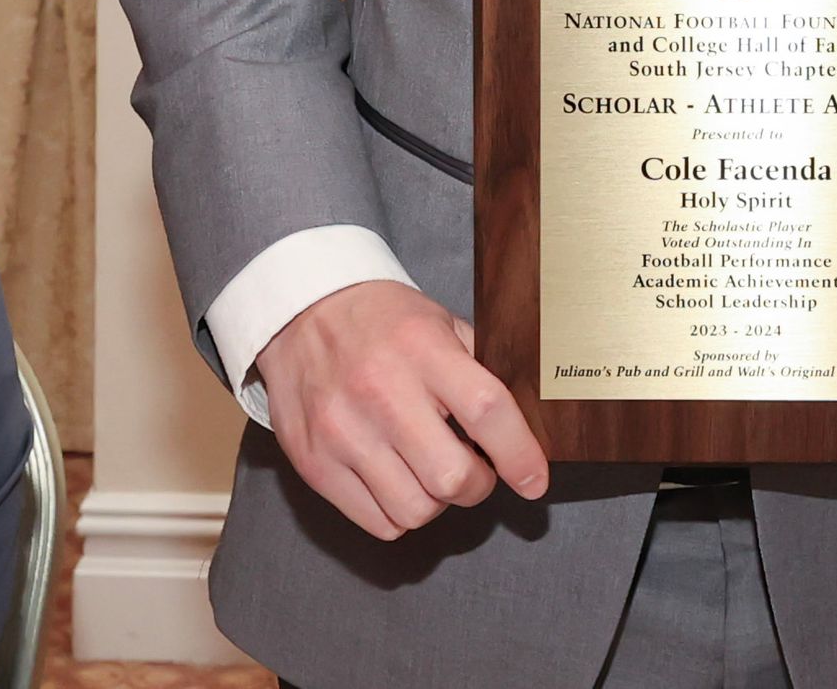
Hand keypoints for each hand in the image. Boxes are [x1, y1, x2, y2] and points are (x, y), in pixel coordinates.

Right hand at [254, 280, 548, 539]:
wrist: (302, 313)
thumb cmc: (380, 320)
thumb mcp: (438, 322)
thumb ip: (476, 368)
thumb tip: (521, 421)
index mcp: (422, 350)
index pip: (486, 409)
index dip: (519, 454)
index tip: (535, 480)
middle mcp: (382, 393)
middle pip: (452, 477)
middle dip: (478, 485)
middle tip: (476, 469)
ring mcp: (344, 434)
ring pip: (415, 510)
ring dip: (437, 502)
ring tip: (431, 471)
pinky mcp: (316, 465)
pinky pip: (377, 522)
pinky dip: (399, 512)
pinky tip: (399, 480)